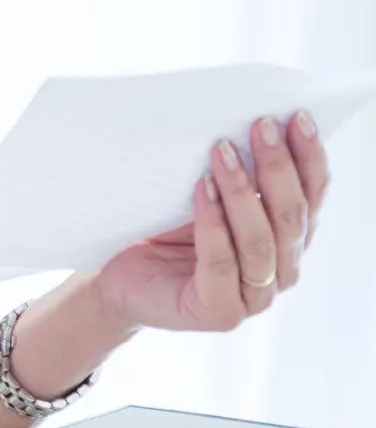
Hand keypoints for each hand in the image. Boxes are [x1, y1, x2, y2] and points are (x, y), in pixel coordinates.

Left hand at [94, 111, 328, 331]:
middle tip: (261, 125)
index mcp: (288, 241)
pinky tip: (202, 188)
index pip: (311, 197)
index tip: (299, 117)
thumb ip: (233, 175)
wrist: (116, 277)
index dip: (310, 158)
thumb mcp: (203, 196)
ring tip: (223, 151)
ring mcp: (253, 297)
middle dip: (278, 167)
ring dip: (243, 191)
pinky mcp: (219, 311)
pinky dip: (212, 222)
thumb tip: (246, 122)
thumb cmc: (162, 231)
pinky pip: (220, 261)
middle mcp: (280, 271)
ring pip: (260, 240)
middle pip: (291, 217)